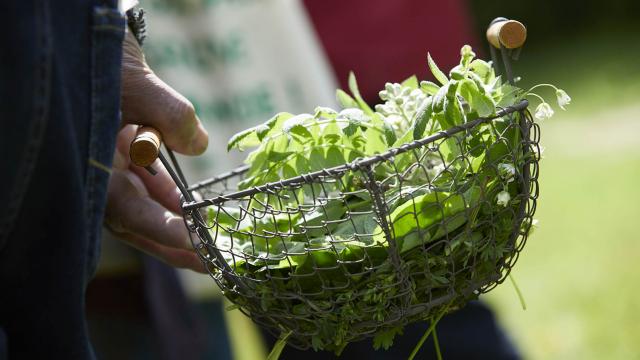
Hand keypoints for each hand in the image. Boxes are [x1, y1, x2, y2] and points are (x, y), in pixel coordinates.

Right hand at [104, 29, 207, 272]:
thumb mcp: (138, 84)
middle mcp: (98, 175)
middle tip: (211, 264)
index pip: (129, 209)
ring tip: (211, 246)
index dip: (163, 228)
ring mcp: (109, 170)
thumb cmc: (106, 65)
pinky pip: (146, 189)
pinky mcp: (121, 163)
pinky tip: (194, 209)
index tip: (195, 241)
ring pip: (143, 209)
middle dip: (174, 245)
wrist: (91, 49)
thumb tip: (200, 145)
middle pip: (136, 222)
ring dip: (176, 226)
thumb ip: (171, 115)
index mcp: (92, 164)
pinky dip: (169, 200)